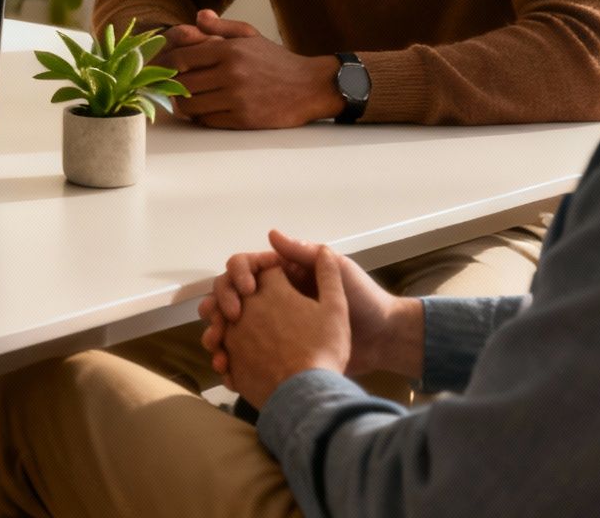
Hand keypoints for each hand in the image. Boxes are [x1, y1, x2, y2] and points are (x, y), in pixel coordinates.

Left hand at [162, 10, 342, 128]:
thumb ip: (222, 26)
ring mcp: (237, 98)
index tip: (159, 69)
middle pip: (181, 83)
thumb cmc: (276, 61)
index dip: (164, 66)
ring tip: (186, 99)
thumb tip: (198, 16)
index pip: (181, 58)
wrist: (310, 86)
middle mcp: (231, 73)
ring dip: (184, 104)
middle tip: (167, 87)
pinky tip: (205, 110)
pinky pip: (208, 120)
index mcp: (229, 49)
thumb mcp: (251, 36)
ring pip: (191, 105)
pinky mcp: (244, 119)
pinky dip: (201, 117)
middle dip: (171, 86)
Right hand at [201, 230, 418, 379]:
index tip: (246, 292)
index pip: (247, 268)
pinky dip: (230, 357)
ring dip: (217, 332)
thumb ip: (306, 254)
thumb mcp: (338, 270)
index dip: (237, 276)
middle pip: (232, 296)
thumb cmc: (366, 300)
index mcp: (285, 275)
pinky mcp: (277, 351)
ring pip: (232, 326)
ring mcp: (273, 326)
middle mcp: (274, 297)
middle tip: (220, 321)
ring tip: (215, 345)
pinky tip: (225, 365)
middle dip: (219, 305)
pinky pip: (245, 352)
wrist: (384, 341)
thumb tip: (271, 234)